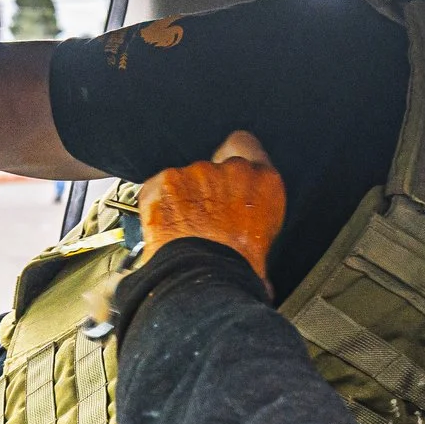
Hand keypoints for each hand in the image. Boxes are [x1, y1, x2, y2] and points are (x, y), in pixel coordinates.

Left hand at [137, 131, 287, 282]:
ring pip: (185, 178)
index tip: (225, 173)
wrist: (204, 278)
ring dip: (182, 197)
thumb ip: (257, 223)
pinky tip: (166, 227)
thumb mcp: (265, 244)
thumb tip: (254, 253)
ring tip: (184, 229)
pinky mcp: (165, 182)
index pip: (245, 144)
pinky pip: (159, 188)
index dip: (232, 155)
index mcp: (263, 182)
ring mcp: (196, 173)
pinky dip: (159, 204)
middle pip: (214, 165)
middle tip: (205, 217)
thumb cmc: (237, 268)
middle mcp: (232, 170)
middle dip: (208, 186)